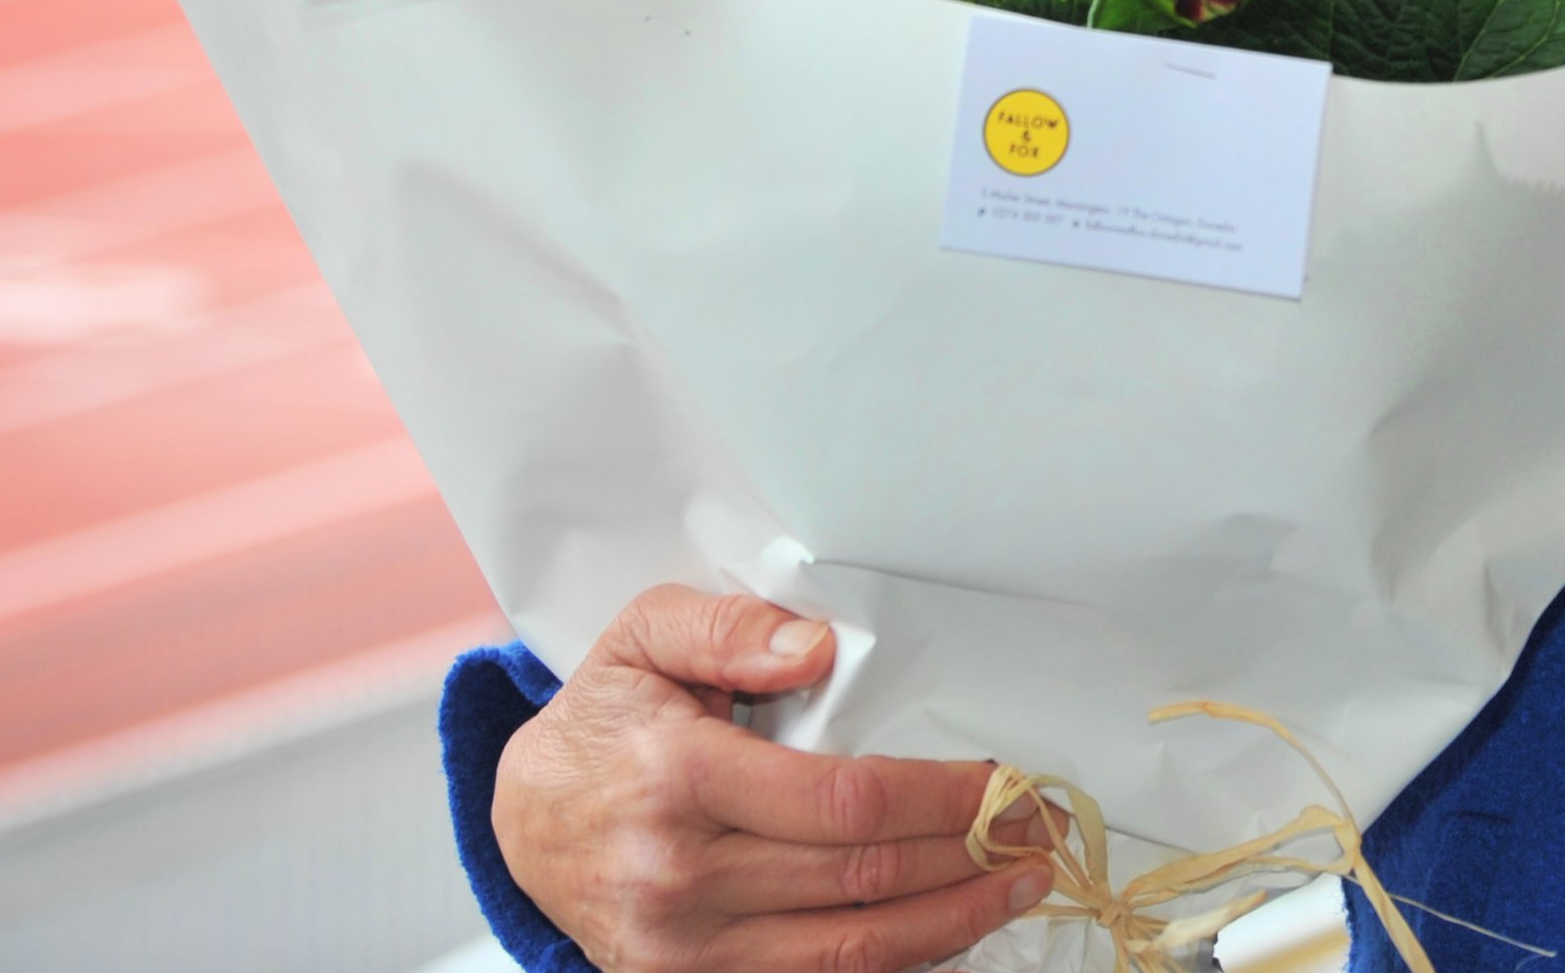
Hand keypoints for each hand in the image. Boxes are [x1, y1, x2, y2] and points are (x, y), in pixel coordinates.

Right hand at [494, 586, 1049, 972]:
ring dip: (953, 921)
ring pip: (850, 951)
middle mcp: (680, 878)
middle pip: (861, 880)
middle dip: (969, 856)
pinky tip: (951, 929)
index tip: (1005, 784)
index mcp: (679, 779)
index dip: (941, 799)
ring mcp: (683, 951)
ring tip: (1020, 884)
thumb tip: (817, 645)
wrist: (525, 823)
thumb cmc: (604, 723)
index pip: (844, 801)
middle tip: (1039, 826)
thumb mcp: (642, 639)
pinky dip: (897, 964)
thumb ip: (726, 626)